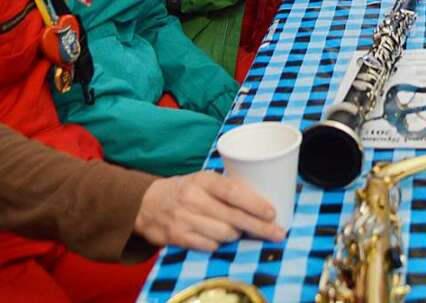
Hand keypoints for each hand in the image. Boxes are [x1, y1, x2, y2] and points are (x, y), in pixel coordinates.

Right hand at [134, 171, 284, 250]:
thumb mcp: (204, 179)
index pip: (233, 192)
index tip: (273, 213)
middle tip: (278, 233)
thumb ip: (227, 187)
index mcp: (203, 180)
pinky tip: (222, 238)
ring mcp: (184, 219)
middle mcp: (193, 199)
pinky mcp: (177, 237)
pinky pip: (209, 246)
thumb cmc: (187, 190)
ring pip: (224, 234)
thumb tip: (263, 200)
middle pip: (233, 217)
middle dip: (259, 227)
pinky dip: (220, 244)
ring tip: (242, 231)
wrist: (147, 203)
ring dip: (238, 235)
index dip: (255, 204)